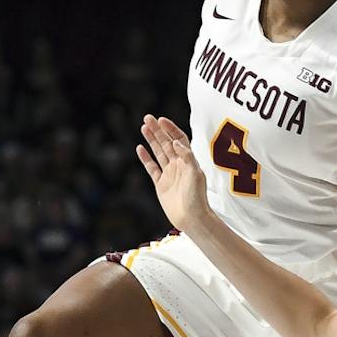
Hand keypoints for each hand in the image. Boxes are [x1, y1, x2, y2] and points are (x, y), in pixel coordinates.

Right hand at [135, 114, 209, 230]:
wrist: (191, 218)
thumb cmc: (197, 197)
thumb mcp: (195, 174)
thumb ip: (187, 157)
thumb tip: (175, 142)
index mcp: (188, 161)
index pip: (178, 139)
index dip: (170, 129)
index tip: (161, 120)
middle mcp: (178, 165)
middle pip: (166, 143)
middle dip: (157, 130)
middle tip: (147, 118)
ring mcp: (169, 174)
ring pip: (158, 153)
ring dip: (151, 140)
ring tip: (143, 127)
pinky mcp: (160, 184)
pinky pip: (151, 168)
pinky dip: (145, 158)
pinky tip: (139, 148)